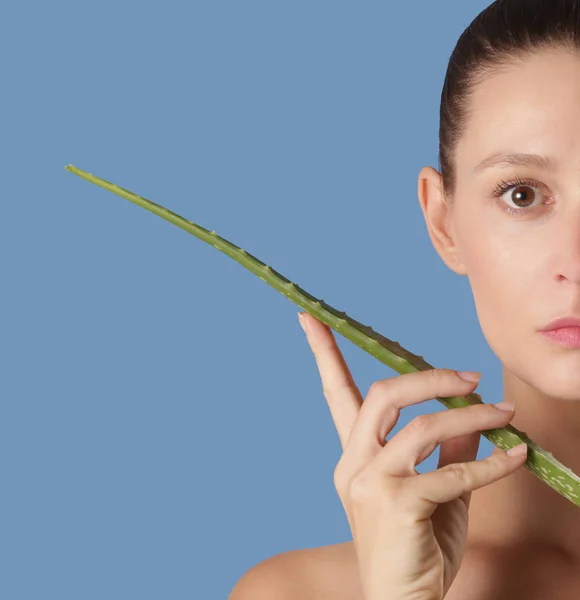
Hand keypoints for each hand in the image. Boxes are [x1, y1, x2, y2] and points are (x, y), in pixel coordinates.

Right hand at [298, 312, 525, 599]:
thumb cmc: (416, 546)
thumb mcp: (434, 490)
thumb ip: (446, 450)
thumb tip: (472, 416)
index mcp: (353, 457)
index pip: (334, 394)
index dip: (323, 352)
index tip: (309, 317)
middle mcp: (353, 464)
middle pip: (383, 395)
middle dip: (429, 377)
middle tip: (470, 376)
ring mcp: (371, 484)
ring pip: (422, 428)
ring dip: (471, 416)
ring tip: (505, 414)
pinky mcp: (397, 505)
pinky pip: (452, 472)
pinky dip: (491, 463)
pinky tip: (516, 456)